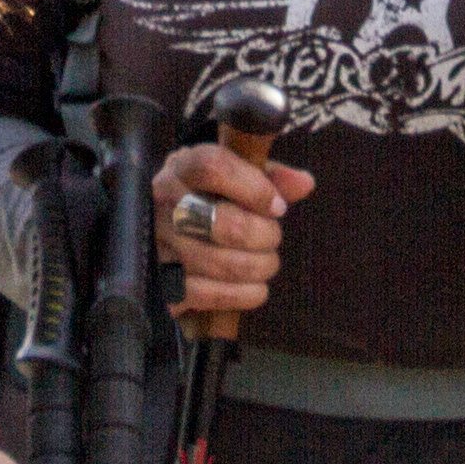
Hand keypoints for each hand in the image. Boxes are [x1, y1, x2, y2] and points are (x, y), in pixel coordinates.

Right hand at [155, 138, 311, 318]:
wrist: (161, 233)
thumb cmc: (207, 199)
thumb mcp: (232, 177)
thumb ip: (270, 176)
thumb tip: (305, 183)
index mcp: (182, 168)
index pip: (214, 168)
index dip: (255, 188)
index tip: (277, 206)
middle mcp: (164, 204)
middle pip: (223, 222)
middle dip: (263, 235)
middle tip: (273, 238)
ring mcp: (159, 246)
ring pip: (220, 263)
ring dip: (258, 267)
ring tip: (267, 263)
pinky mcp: (162, 285)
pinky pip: (210, 296)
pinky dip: (245, 294)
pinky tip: (256, 288)